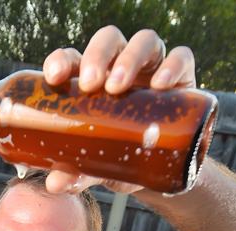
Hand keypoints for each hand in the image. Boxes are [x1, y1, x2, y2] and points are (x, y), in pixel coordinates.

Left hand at [41, 26, 195, 193]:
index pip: (74, 59)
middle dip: (97, 56)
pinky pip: (181, 57)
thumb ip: (78, 172)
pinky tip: (162, 85)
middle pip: (108, 41)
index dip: (62, 60)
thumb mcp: (98, 167)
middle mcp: (120, 67)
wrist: (160, 173)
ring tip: (118, 87)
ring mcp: (151, 67)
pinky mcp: (181, 76)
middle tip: (90, 84)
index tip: (54, 77)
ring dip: (130, 58)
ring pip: (143, 41)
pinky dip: (172, 65)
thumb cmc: (120, 158)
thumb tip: (55, 184)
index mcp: (92, 81)